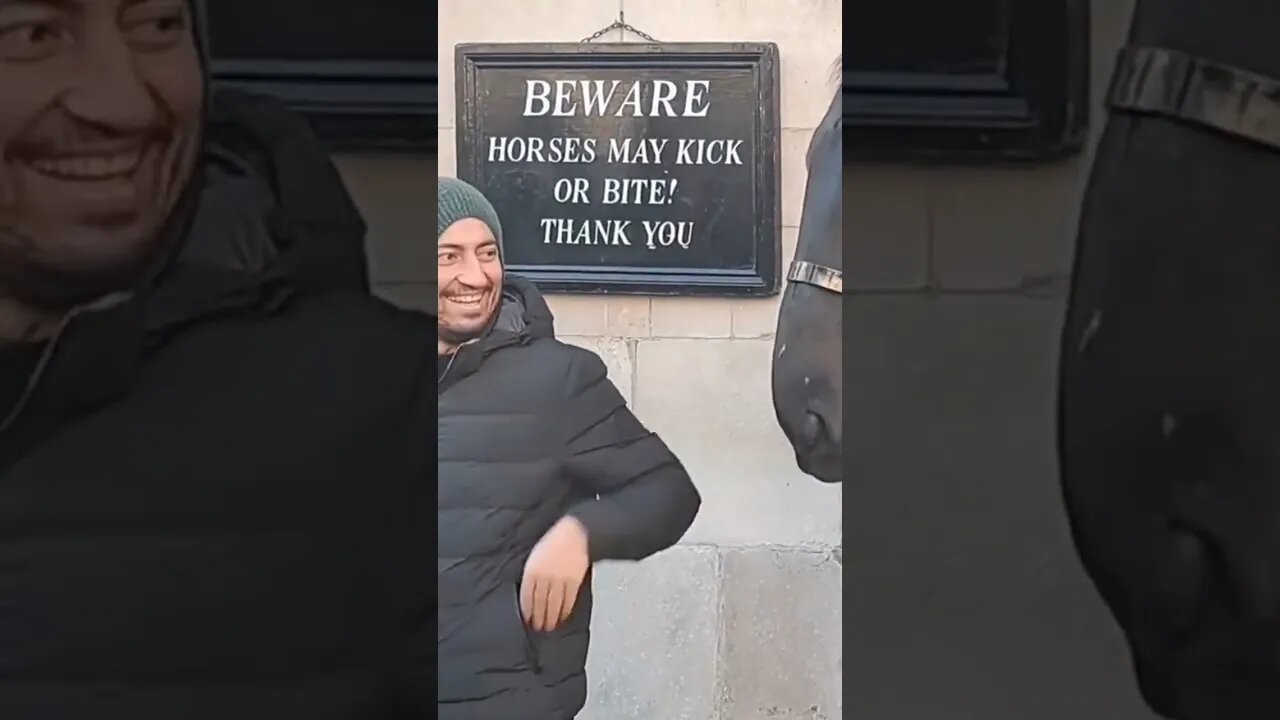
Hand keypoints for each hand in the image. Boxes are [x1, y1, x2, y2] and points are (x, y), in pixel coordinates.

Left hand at [521, 515, 589, 631]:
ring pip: (554, 605)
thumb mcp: (534, 556)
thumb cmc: (552, 543)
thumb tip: (528, 595)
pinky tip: (562, 617)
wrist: (574, 533)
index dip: (527, 611)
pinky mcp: (574, 581)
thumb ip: (530, 575)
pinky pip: (568, 601)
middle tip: (538, 627)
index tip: (527, 620)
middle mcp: (545, 577)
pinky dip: (565, 611)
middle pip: (540, 604)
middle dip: (539, 618)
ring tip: (550, 626)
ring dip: (551, 618)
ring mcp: (560, 580)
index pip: (527, 597)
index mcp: (531, 570)